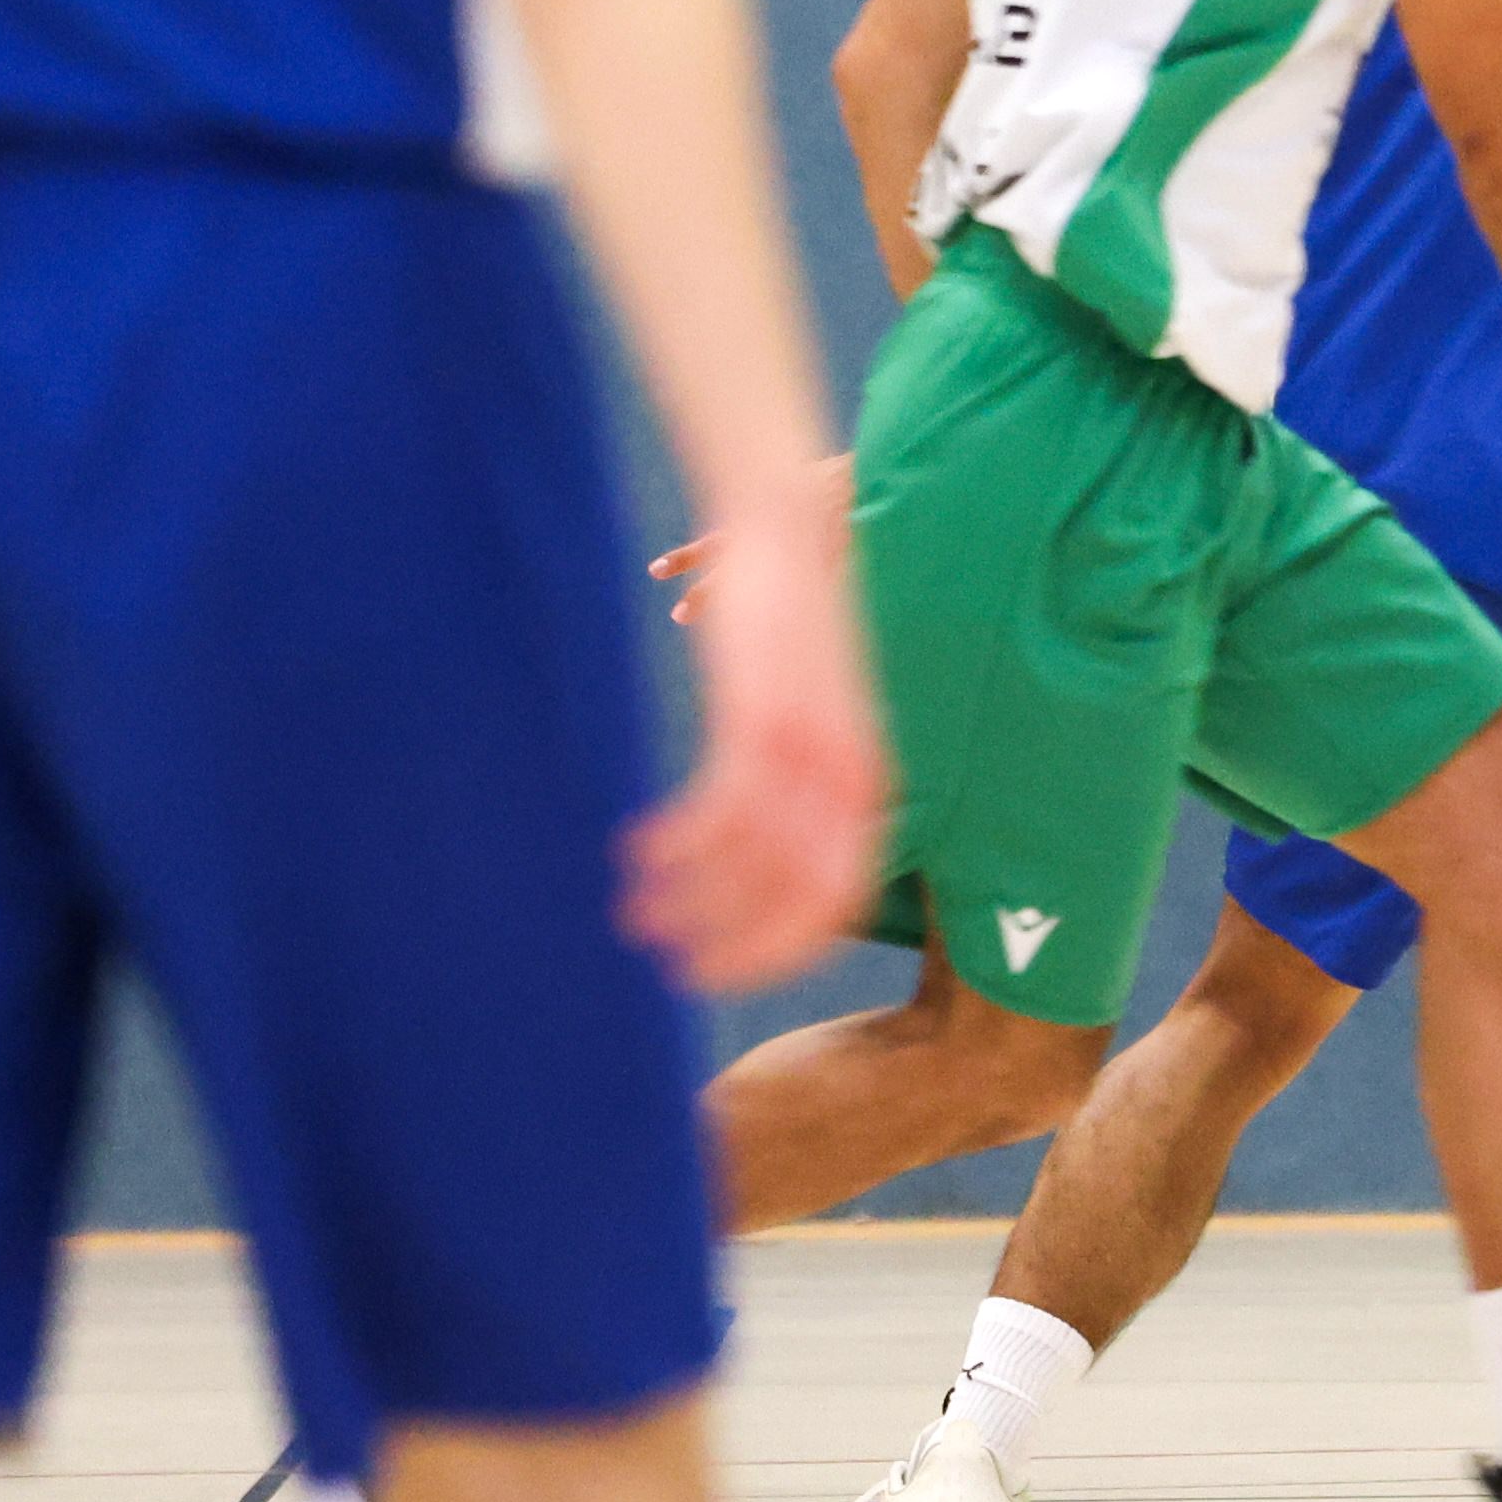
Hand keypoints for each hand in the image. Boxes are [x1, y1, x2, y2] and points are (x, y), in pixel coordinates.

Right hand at [620, 483, 887, 991]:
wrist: (784, 528)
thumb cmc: (789, 623)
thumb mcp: (812, 707)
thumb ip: (805, 773)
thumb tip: (770, 840)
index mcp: (867, 779)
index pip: (841, 895)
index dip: (786, 947)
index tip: (731, 973)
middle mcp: (846, 774)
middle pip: (803, 899)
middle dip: (740, 948)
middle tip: (681, 973)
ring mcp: (805, 747)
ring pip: (753, 864)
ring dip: (690, 902)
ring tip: (637, 917)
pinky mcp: (758, 718)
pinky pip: (718, 811)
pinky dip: (676, 845)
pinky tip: (635, 853)